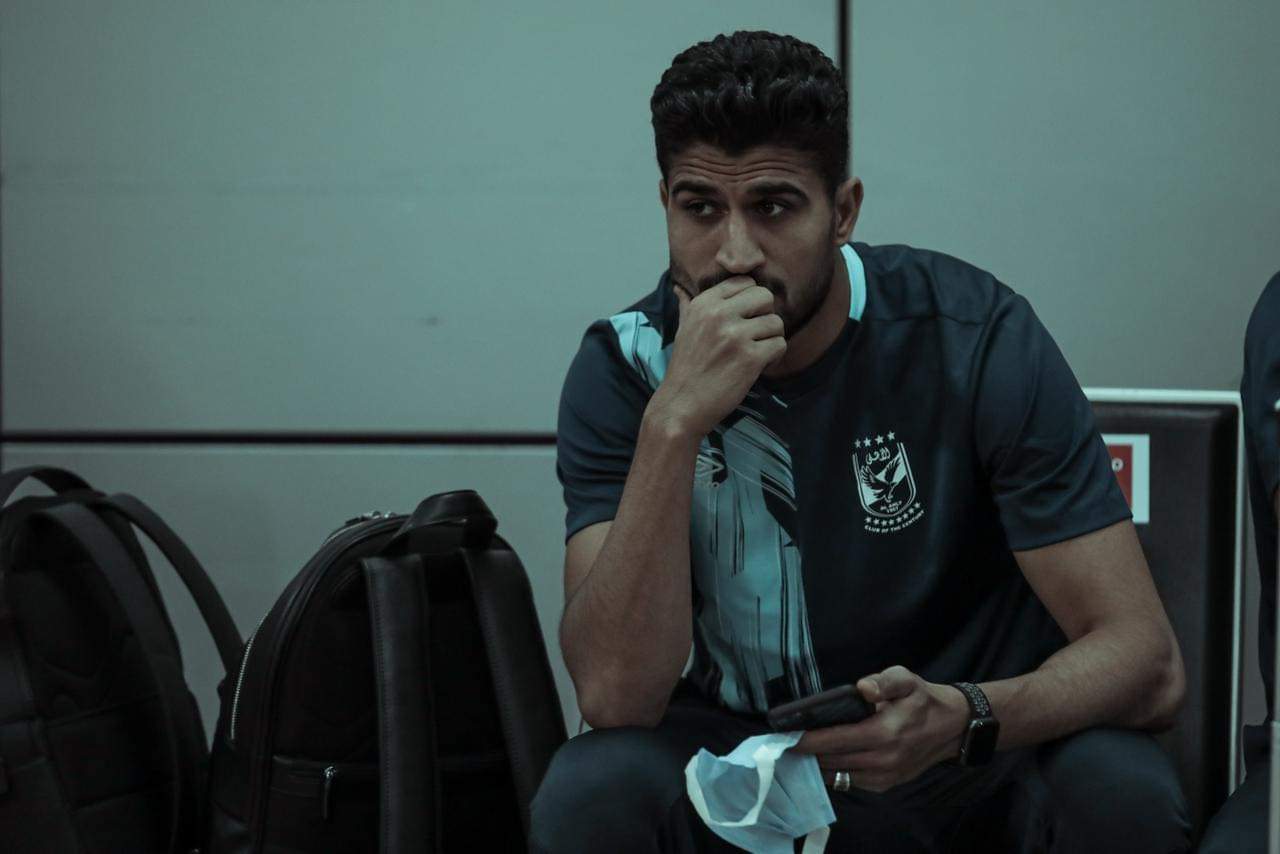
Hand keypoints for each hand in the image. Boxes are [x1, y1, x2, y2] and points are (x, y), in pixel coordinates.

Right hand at [649, 277, 785, 436]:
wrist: (681, 405)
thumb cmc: (685, 368)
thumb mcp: (682, 329)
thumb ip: (688, 305)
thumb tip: (680, 288)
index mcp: (704, 303)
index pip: (744, 282)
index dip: (750, 300)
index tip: (744, 318)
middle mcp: (719, 314)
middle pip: (765, 296)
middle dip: (764, 316)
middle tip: (754, 335)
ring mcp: (735, 336)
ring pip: (776, 322)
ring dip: (771, 339)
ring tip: (755, 353)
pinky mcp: (750, 358)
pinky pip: (779, 345)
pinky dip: (774, 356)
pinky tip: (759, 365)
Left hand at [790, 666, 971, 792]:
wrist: (952, 728)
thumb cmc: (923, 699)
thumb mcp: (907, 679)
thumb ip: (884, 681)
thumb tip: (863, 688)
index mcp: (884, 733)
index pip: (835, 740)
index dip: (807, 740)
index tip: (784, 735)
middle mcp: (882, 760)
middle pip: (831, 760)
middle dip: (805, 752)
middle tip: (781, 742)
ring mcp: (884, 776)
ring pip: (838, 775)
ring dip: (816, 764)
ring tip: (795, 751)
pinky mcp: (886, 785)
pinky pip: (850, 782)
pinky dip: (833, 773)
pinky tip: (821, 760)